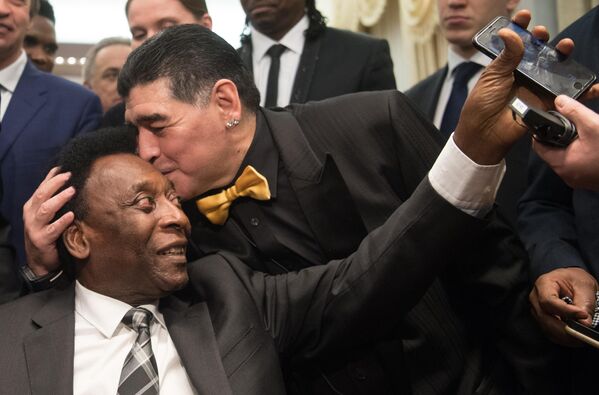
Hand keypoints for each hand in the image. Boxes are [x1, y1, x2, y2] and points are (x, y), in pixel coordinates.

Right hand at [23, 167, 74, 275]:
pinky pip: (53, 229)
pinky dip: (62, 221)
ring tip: (72, 191)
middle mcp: (30, 215)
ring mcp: (34, 227)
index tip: (64, 168)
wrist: (39, 261)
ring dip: (59, 199)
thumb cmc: (46, 234)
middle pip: (42, 194)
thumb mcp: (47, 216)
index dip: (52, 177)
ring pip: (46, 209)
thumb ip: (53, 200)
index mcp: (32, 207)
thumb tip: (64, 181)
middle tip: (70, 177)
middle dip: (55, 184)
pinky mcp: (41, 240)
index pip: (41, 188)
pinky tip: (71, 215)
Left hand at [453, 9, 573, 164]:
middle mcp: (522, 73)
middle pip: (538, 51)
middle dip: (543, 38)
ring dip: (562, 54)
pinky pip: (565, 92)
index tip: (524, 16)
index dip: (521, 27)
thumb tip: (509, 33)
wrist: (484, 133)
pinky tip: (587, 81)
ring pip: (554, 66)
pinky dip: (580, 88)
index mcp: (506, 65)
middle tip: (541, 33)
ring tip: (565, 46)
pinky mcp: (545, 101)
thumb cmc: (481, 105)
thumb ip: (505, 55)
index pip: (516, 41)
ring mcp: (534, 86)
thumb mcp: (492, 76)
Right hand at [529, 267, 597, 345]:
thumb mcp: (584, 286)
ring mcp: (536, 310)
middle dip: (564, 329)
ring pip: (546, 327)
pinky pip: (549, 333)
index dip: (565, 311)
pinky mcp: (541, 320)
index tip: (583, 315)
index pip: (548, 301)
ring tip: (582, 337)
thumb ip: (585, 303)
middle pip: (544, 317)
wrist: (570, 281)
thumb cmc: (574, 280)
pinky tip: (574, 338)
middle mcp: (535, 297)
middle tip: (583, 334)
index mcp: (543, 284)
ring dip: (564, 336)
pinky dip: (562, 338)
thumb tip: (584, 323)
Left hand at [533, 94, 598, 189]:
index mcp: (561, 163)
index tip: (547, 122)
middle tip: (570, 127)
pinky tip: (593, 147)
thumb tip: (560, 101)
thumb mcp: (593, 125)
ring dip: (571, 147)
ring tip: (583, 136)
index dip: (540, 132)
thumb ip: (574, 112)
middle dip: (559, 138)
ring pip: (567, 158)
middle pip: (552, 152)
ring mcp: (578, 180)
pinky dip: (582, 156)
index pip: (538, 146)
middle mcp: (566, 175)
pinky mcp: (589, 181)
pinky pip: (579, 166)